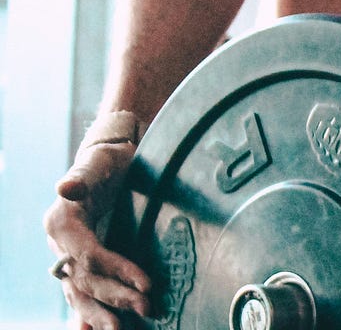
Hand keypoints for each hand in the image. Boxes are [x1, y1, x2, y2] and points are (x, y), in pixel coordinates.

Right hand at [44, 140, 152, 328]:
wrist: (109, 160)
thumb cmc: (108, 160)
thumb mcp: (99, 163)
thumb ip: (83, 177)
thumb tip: (66, 188)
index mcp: (61, 222)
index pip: (90, 255)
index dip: (117, 270)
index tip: (146, 284)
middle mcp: (60, 243)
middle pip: (86, 278)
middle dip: (115, 297)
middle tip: (146, 309)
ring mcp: (68, 255)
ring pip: (79, 291)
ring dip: (98, 314)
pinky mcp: (80, 262)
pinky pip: (80, 292)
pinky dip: (86, 313)